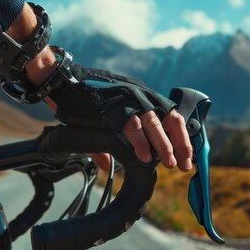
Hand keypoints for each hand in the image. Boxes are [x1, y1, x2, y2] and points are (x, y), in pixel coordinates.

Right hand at [46, 65, 192, 171]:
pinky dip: (139, 143)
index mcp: (143, 98)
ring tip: (170, 163)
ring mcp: (129, 99)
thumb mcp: (104, 122)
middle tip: (183, 166)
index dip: (181, 139)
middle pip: (171, 119)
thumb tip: (107, 166)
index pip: (172, 117)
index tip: (186, 158)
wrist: (64, 83)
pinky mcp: (115, 106)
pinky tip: (144, 158)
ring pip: (155, 123)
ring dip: (164, 145)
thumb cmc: (84, 102)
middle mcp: (141, 96)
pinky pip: (131, 126)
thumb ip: (108, 144)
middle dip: (180, 144)